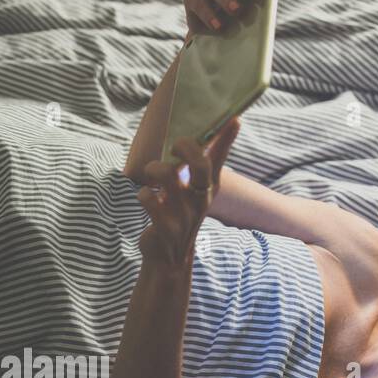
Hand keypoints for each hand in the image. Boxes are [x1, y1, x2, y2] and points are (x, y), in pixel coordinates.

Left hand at [136, 116, 240, 269]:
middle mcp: (199, 199)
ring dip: (154, 169)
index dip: (226, 139)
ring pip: (168, 176)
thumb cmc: (180, 215)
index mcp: (207, 187)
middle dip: (186, 148)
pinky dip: (143, 195)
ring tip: (153, 175)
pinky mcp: (166, 227)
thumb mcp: (194, 192)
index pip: (219, 159)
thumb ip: (201, 166)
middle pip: (201, 166)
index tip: (234, 118)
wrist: (169, 258)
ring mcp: (184, 214)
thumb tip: (204, 138)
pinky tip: (147, 198)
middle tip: (174, 147)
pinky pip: (149, 199)